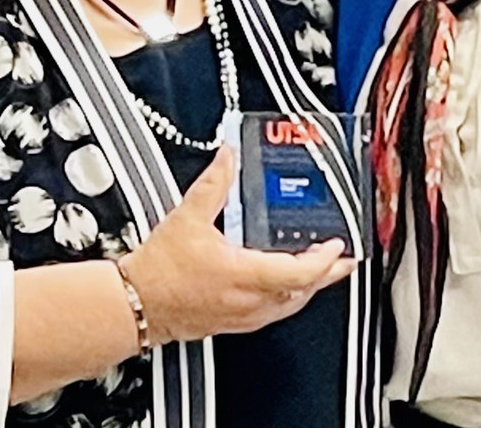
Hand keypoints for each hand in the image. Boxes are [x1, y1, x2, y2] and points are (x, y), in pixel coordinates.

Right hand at [122, 146, 355, 345]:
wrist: (135, 305)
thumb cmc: (159, 272)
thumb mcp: (188, 217)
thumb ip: (213, 185)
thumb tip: (227, 158)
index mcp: (245, 275)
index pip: (301, 272)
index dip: (325, 259)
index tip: (338, 245)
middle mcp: (250, 301)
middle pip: (304, 291)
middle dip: (328, 274)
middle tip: (344, 258)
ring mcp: (244, 316)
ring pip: (291, 304)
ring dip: (310, 286)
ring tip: (323, 268)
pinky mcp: (234, 323)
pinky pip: (274, 311)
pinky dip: (289, 294)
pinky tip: (287, 283)